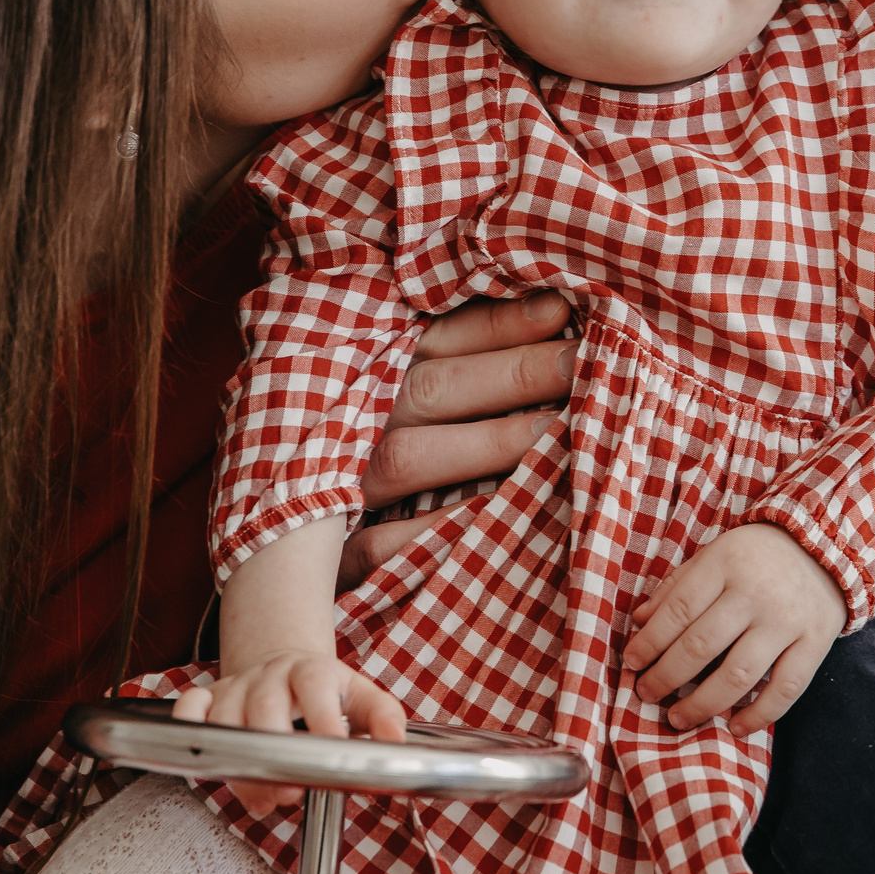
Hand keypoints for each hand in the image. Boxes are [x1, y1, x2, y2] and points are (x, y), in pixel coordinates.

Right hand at [174, 652, 409, 816]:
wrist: (286, 668)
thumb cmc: (327, 692)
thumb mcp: (361, 698)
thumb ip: (383, 717)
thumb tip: (395, 741)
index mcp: (312, 670)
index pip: (316, 685)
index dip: (322, 719)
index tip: (332, 750)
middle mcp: (271, 674)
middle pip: (265, 706)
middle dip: (275, 753)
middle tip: (290, 791)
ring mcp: (238, 685)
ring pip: (225, 717)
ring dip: (239, 762)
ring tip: (261, 796)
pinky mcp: (209, 697)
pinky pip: (188, 708)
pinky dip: (190, 728)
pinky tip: (205, 756)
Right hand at [341, 291, 576, 589]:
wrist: (295, 562)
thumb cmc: (380, 462)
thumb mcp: (404, 405)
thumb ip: (459, 374)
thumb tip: (549, 325)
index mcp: (364, 377)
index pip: (432, 339)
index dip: (496, 324)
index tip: (561, 310)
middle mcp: (346, 425)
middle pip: (428, 387)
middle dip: (511, 372)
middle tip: (580, 362)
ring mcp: (335, 489)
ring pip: (407, 456)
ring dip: (487, 441)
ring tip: (556, 429)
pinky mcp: (335, 557)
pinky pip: (383, 542)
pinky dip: (440, 526)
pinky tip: (499, 513)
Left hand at [622, 524, 846, 736]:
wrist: (824, 546)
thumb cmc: (756, 556)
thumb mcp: (714, 555)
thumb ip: (677, 587)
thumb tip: (640, 621)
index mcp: (725, 564)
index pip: (679, 609)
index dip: (650, 642)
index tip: (631, 664)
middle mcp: (756, 593)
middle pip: (702, 645)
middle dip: (667, 677)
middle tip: (646, 695)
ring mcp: (787, 620)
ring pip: (740, 673)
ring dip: (703, 703)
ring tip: (678, 718)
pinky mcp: (816, 642)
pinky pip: (786, 688)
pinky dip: (759, 714)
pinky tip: (735, 727)